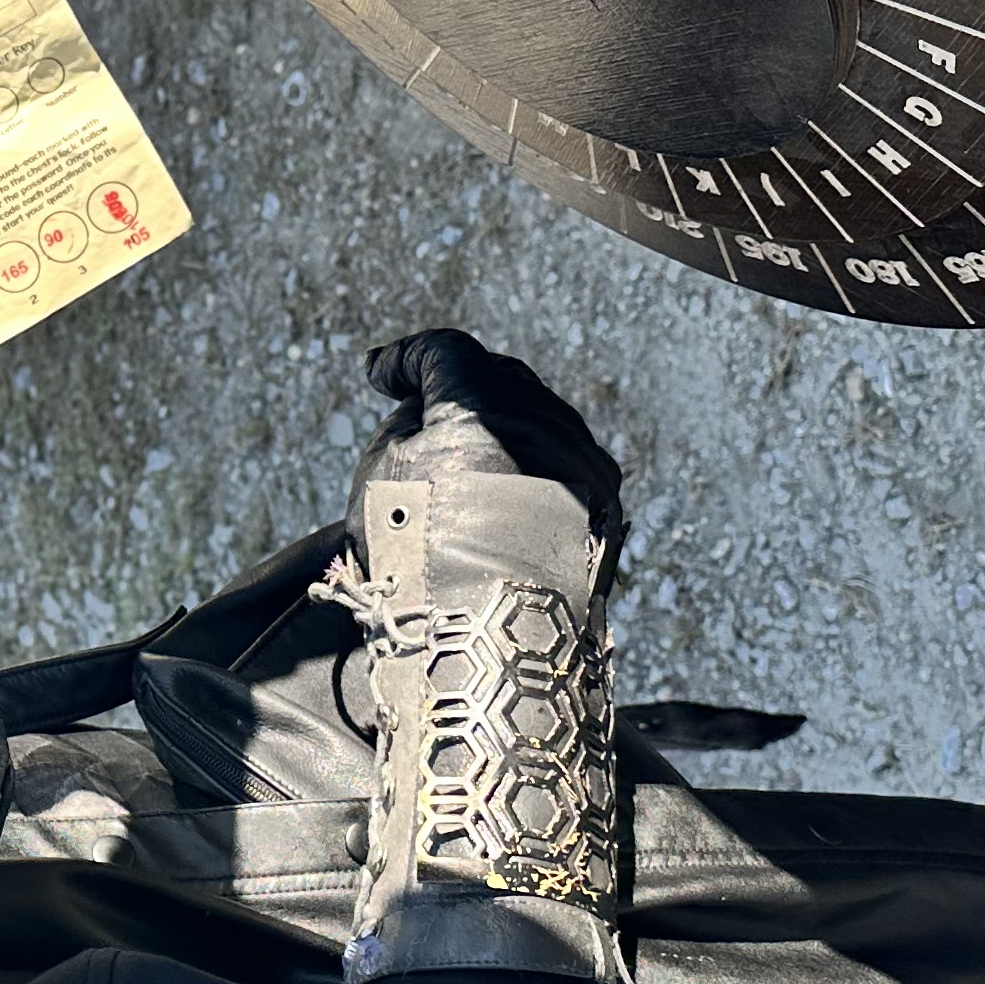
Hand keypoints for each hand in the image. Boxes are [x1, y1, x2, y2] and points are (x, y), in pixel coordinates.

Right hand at [359, 326, 625, 536]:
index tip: (377, 376)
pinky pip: (566, 461)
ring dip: (501, 429)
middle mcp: (542, 415)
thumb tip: (430, 411)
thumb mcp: (383, 476)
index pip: (442, 353)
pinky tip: (510, 494)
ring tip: (467, 459)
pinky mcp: (607, 497)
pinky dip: (534, 467)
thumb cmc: (426, 551)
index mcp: (480, 400)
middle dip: (458, 388)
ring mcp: (581, 455)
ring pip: (537, 420)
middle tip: (421, 407)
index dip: (405, 359)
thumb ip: (406, 424)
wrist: (498, 630)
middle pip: (497, 380)